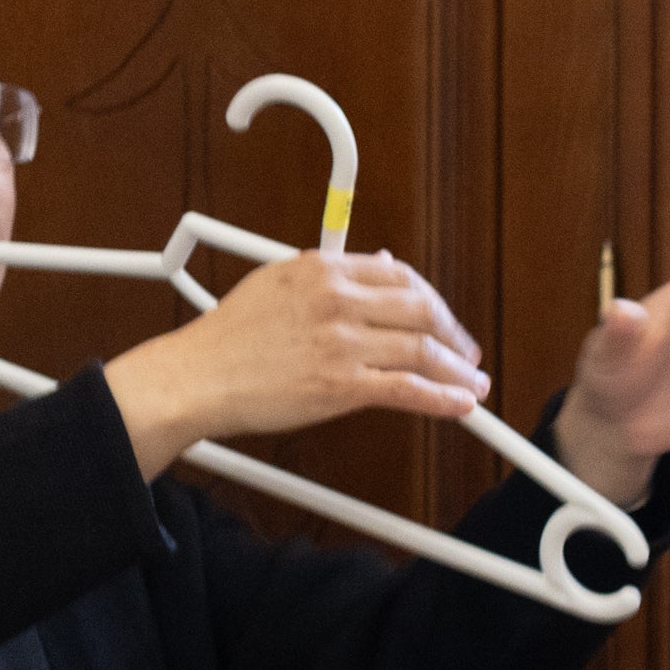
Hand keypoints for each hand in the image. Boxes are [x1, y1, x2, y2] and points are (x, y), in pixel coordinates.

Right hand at [104, 250, 485, 478]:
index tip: (442, 317)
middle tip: (468, 353)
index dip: (432, 299)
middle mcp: (337, 299)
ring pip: (422, 351)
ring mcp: (341, 342)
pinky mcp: (340, 385)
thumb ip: (331, 275)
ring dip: (457, 370)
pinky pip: (408, 390)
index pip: (401, 275)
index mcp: (323, 268)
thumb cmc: (229, 336)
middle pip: (422, 309)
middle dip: (454, 334)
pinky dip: (443, 398)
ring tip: (474, 383)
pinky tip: (460, 404)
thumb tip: (381, 265)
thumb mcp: (278, 281)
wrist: (196, 376)